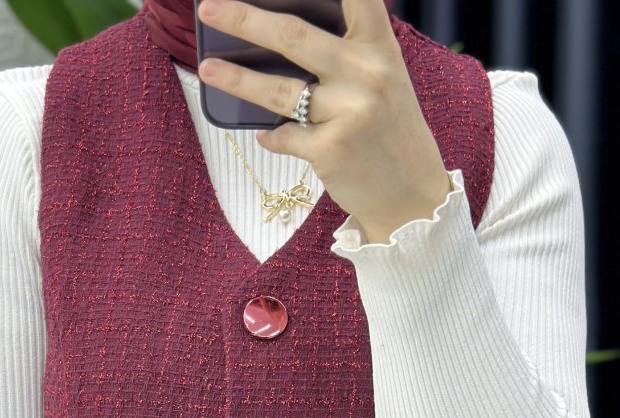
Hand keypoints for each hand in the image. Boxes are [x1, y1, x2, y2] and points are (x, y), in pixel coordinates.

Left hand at [196, 0, 453, 242]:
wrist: (412, 198)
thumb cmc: (390, 133)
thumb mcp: (385, 80)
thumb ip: (348, 54)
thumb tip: (281, 40)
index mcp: (380, 47)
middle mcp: (366, 73)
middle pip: (293, 36)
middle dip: (244, 19)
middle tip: (208, 10)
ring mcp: (348, 112)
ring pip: (278, 90)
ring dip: (236, 79)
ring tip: (207, 69)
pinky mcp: (330, 150)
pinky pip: (283, 135)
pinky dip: (270, 135)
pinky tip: (265, 134)